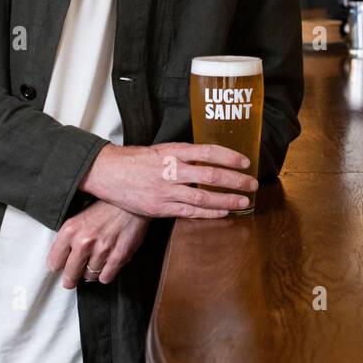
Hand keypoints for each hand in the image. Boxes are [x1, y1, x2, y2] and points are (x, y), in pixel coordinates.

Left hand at [47, 200, 150, 287]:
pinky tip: (107, 263)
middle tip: (73, 277)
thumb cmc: (106, 208)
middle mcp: (84, 242)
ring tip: (96, 260)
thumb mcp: (79, 218)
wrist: (132, 202)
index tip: (61, 267)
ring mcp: (102, 251)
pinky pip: (105, 278)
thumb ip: (68, 238)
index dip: (58, 266)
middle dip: (71, 278)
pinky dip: (106, 274)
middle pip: (70, 275)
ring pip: (89, 276)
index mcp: (70, 230)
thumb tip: (61, 260)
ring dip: (92, 271)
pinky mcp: (119, 257)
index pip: (54, 262)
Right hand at [79, 141, 256, 217]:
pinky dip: (209, 213)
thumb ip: (183, 154)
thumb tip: (209, 157)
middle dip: (235, 181)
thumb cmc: (136, 160)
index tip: (245, 162)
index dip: (230, 157)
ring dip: (227, 200)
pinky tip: (223, 212)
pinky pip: (189, 212)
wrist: (109, 173)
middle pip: (211, 176)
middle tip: (252, 183)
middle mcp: (172, 170)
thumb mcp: (161, 149)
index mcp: (173, 152)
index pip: (208, 152)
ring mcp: (166, 191)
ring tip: (244, 201)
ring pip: (203, 198)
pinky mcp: (160, 207)